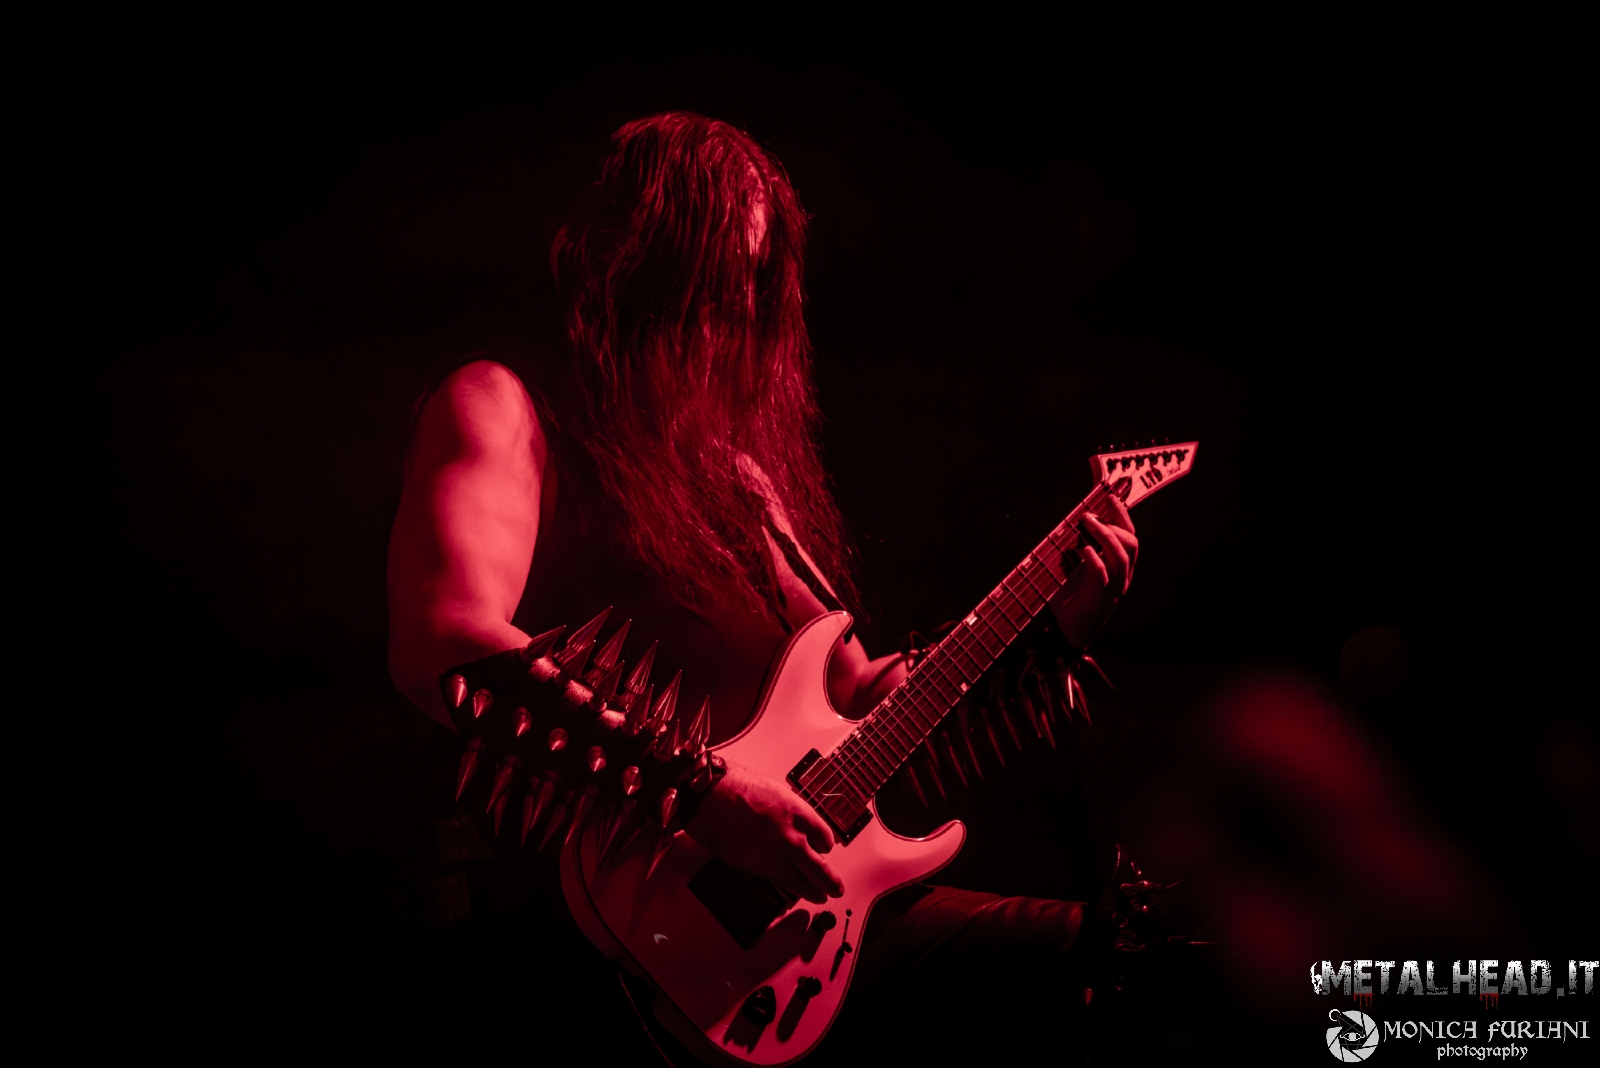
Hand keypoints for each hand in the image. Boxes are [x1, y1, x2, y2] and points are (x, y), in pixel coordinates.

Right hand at [684, 764, 844, 903]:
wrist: (714, 798)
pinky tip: (797, 894)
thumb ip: (791, 811)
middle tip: (836, 887)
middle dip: (830, 879)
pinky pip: (783, 883)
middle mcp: (793, 836)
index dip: (826, 844)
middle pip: (820, 866)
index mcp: (800, 813)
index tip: (825, 848)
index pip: (825, 837)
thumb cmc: (739, 788)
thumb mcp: (777, 792)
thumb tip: (797, 824)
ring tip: (822, 897)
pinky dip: (792, 890)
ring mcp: (777, 854)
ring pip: (804, 881)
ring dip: (816, 891)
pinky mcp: (760, 867)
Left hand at [1049, 495, 1137, 648]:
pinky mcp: (1100, 601)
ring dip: (1103, 536)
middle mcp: (1121, 579)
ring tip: (1084, 524)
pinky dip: (1095, 560)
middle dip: (1112, 524)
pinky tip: (1082, 550)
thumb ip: (1079, 551)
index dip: (1122, 516)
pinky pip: (1104, 576)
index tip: (1109, 497)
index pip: (1129, 537)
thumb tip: (1073, 525)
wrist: (1063, 636)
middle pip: (1131, 545)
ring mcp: (1113, 591)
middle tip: (1088, 515)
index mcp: (1119, 570)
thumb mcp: (1074, 571)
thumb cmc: (1068, 602)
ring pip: (1120, 557)